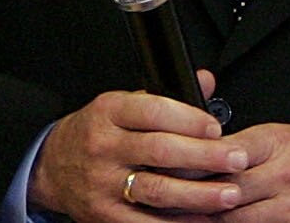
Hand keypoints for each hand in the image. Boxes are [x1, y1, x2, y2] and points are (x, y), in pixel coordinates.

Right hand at [27, 83, 249, 218]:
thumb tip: (206, 81)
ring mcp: (103, 184)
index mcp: (108, 111)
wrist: (52, 166)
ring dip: (198, 195)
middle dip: (205, 156)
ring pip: (157, 190)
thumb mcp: (121, 104)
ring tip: (230, 193)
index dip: (189, 119)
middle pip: (160, 151)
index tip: (217, 128)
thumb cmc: (95, 133)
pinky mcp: (105, 215)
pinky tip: (203, 220)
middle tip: (237, 158)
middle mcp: (104, 146)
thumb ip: (164, 96)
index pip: (153, 111)